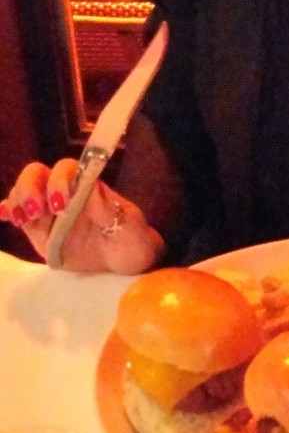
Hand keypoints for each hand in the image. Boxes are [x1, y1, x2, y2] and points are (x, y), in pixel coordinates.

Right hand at [0, 159, 163, 273]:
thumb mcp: (129, 229)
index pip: (67, 169)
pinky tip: (2, 216)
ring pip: (24, 193)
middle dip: (30, 188)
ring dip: (17, 201)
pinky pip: (19, 216)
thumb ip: (111, 211)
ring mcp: (50, 212)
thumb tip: (93, 189)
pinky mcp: (39, 231)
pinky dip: (7, 211)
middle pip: (38, 175)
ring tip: (21, 219)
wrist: (124, 263)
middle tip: (35, 211)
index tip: (61, 203)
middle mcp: (66, 192)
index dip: (59, 181)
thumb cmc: (131, 241)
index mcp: (89, 186)